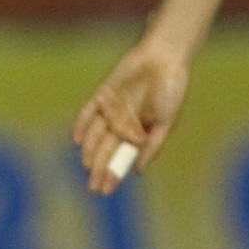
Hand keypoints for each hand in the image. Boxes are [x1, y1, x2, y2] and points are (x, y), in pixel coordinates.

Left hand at [74, 36, 191, 192]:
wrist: (164, 58)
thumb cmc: (171, 90)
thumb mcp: (166, 122)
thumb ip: (152, 145)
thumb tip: (138, 171)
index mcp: (138, 132)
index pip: (121, 158)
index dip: (113, 174)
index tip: (106, 190)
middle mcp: (122, 123)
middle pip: (106, 150)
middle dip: (100, 169)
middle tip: (94, 187)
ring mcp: (111, 110)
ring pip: (96, 135)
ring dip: (91, 151)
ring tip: (88, 166)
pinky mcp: (103, 95)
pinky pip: (88, 113)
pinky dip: (82, 125)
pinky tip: (78, 141)